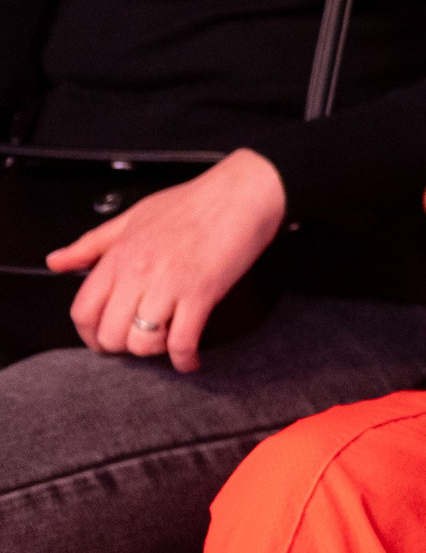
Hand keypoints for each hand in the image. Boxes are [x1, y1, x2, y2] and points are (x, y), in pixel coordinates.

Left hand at [44, 149, 285, 371]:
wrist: (241, 193)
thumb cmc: (193, 202)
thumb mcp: (133, 217)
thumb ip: (92, 244)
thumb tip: (56, 261)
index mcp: (119, 256)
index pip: (83, 311)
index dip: (89, 334)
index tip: (103, 338)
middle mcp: (138, 273)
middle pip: (110, 334)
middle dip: (122, 347)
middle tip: (138, 343)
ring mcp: (169, 285)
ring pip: (142, 343)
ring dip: (153, 352)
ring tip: (165, 344)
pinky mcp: (201, 293)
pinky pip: (183, 341)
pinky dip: (184, 359)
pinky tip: (189, 360)